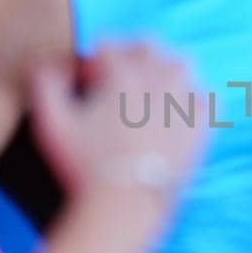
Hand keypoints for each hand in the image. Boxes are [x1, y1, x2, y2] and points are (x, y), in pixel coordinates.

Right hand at [28, 45, 204, 199]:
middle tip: (116, 78)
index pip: (108, 47)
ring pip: (180, 64)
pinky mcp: (200, 127)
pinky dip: (193, 97)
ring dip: (163, 68)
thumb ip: (45, 85)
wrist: (124, 206)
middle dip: (129, 54)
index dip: (93, 61)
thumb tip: (49, 64)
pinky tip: (176, 110)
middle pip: (147, 46)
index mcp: (122, 75)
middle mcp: (157, 81)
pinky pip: (206, 97)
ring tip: (148, 88)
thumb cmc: (84, 167)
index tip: (85, 81)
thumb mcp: (51, 124)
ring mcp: (183, 103)